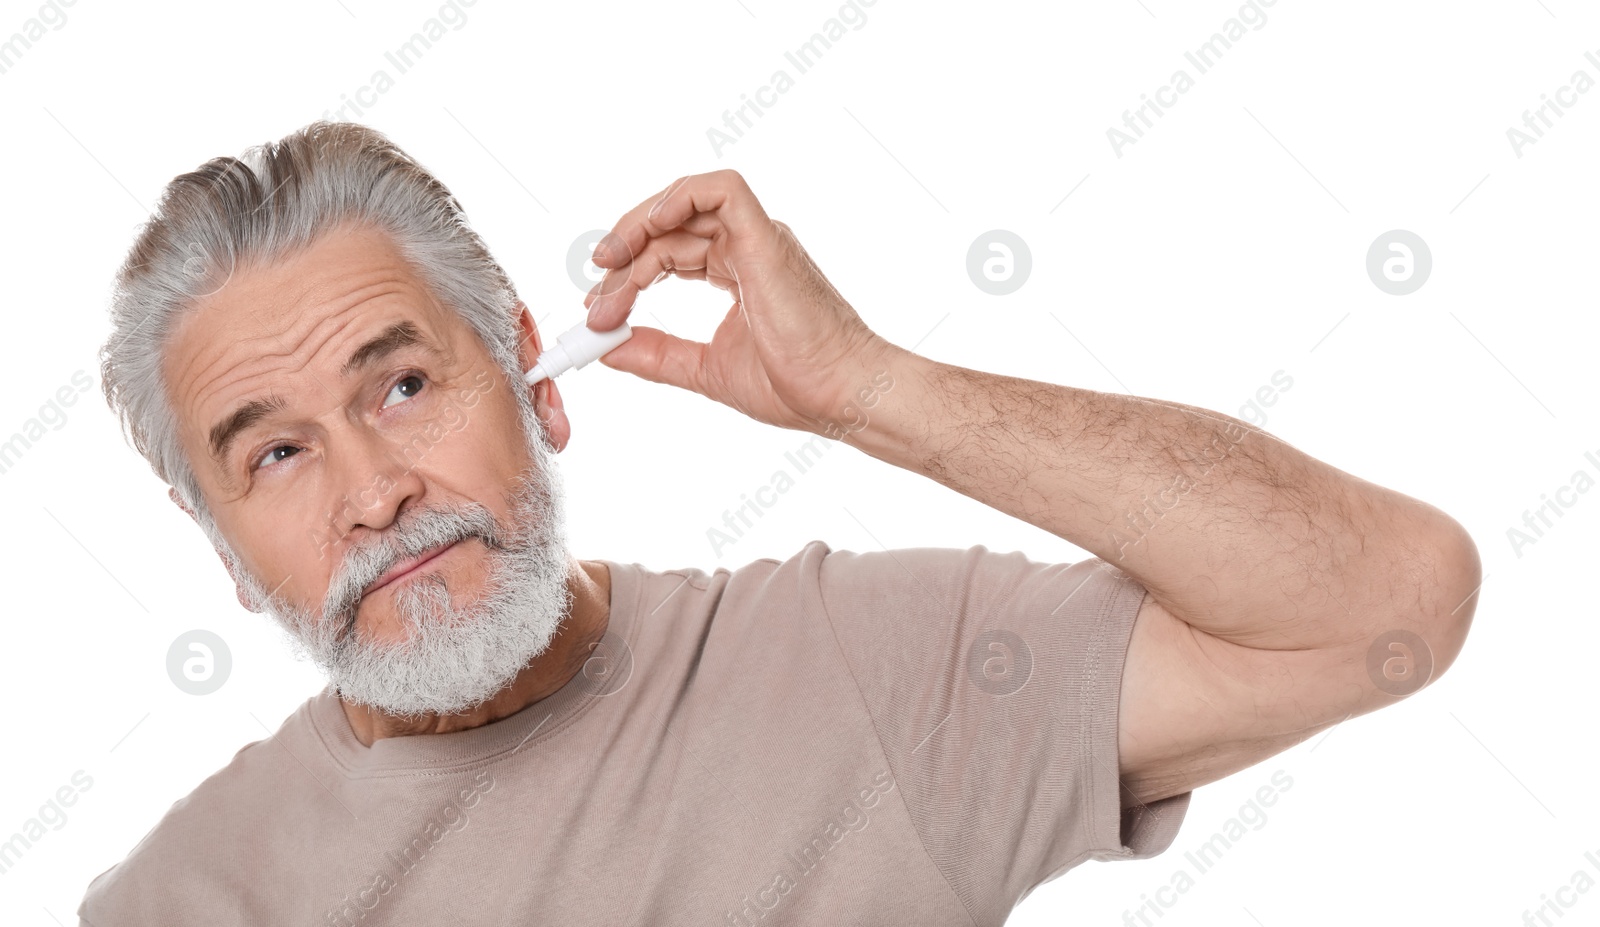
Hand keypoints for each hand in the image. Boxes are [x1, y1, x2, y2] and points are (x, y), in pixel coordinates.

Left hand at [583, 169, 901, 437]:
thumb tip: (605, 348)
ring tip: (608, 272)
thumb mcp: (705, 369)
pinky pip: (720, 189)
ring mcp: (758, 237)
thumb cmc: (793, 386)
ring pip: (682, 206)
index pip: (669, 251)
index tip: (599, 314)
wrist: (838, 395)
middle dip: (622, 260)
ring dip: (635, 234)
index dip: (628, 276)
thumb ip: (656, 354)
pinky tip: (649, 228)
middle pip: (668, 228)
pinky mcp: (765, 236)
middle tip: (596, 304)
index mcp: (740, 270)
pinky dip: (678, 198)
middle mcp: (748, 246)